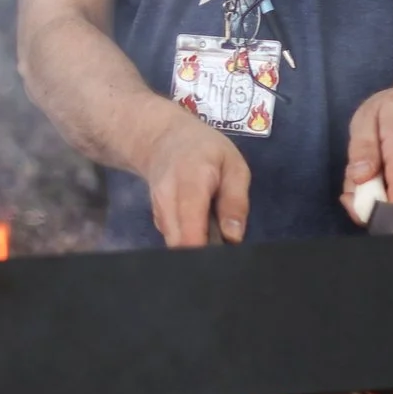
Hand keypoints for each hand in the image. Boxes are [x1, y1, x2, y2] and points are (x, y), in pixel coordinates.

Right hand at [142, 108, 251, 246]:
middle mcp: (167, 200)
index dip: (206, 252)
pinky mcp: (156, 218)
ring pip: (176, 245)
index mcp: (191, 183)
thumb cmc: (206, 150)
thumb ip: (236, 201)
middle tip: (224, 246)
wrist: (163, 139)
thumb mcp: (233, 166)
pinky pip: (173, 239)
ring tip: (215, 233)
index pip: (191, 230)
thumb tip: (233, 238)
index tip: (225, 255)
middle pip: (180, 245)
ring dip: (196, 247)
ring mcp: (158, 210)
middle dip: (203, 253)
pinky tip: (200, 226)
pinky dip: (188, 240)